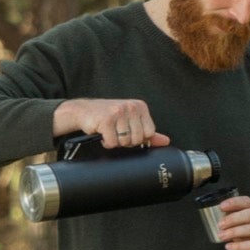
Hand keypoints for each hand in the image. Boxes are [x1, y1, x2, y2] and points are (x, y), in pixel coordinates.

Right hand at [54, 98, 169, 148]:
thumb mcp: (131, 121)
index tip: (127, 131)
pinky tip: (102, 133)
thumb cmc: (109, 117)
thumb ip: (148, 132)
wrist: (84, 111)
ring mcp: (118, 112)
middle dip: (126, 141)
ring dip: (115, 141)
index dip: (138, 138)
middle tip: (116, 132)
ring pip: (124, 142)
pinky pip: (112, 143)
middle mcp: (130, 107)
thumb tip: (165, 141)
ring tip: (109, 131)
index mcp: (140, 106)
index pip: (149, 133)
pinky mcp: (106, 120)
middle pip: (137, 139)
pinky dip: (106, 142)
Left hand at [218, 194, 249, 249]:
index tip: (221, 206)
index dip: (234, 202)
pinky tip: (228, 247)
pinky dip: (239, 246)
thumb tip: (217, 220)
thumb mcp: (244, 225)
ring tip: (222, 236)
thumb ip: (234, 221)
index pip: (247, 202)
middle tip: (220, 225)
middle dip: (233, 218)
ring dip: (234, 232)